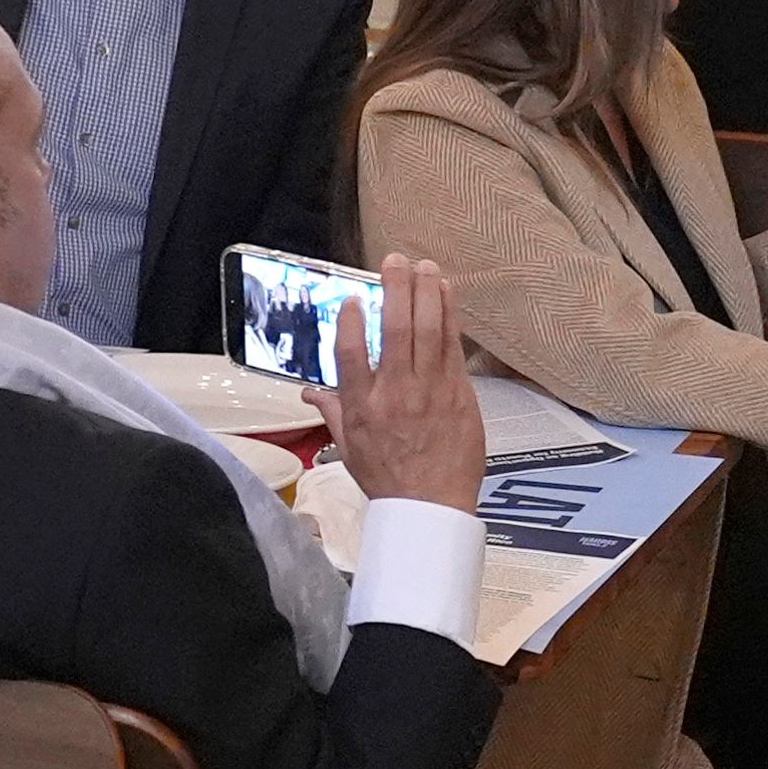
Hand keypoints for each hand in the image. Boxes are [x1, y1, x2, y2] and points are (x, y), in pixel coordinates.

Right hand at [308, 255, 485, 512]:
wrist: (432, 506)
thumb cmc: (388, 479)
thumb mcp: (349, 446)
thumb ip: (331, 410)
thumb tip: (308, 392)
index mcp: (362, 408)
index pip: (350, 355)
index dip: (350, 321)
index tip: (352, 298)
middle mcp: (396, 394)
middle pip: (396, 331)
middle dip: (396, 289)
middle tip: (394, 261)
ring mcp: (431, 392)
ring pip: (430, 331)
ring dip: (427, 293)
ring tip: (424, 266)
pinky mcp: (459, 394)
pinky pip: (453, 346)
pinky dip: (449, 315)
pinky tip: (446, 292)